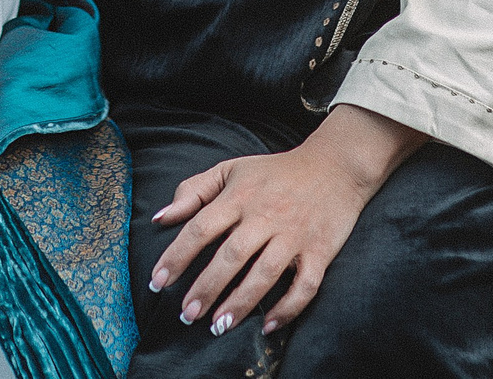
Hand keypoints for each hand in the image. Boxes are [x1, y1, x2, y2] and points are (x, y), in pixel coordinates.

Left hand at [149, 107, 425, 337]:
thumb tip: (159, 218)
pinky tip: (267, 325)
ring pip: (264, 274)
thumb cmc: (275, 172)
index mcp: (239, 196)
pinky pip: (305, 285)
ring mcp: (294, 235)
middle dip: (206, 288)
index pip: (201, 228)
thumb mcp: (231, 169)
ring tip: (219, 326)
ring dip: (240, 302)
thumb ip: (193, 191)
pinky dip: (288, 308)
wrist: (335, 165)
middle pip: (230, 256)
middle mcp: (265, 216)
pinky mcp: (320, 251)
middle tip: (187, 314)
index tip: (157, 281)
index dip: (177, 256)